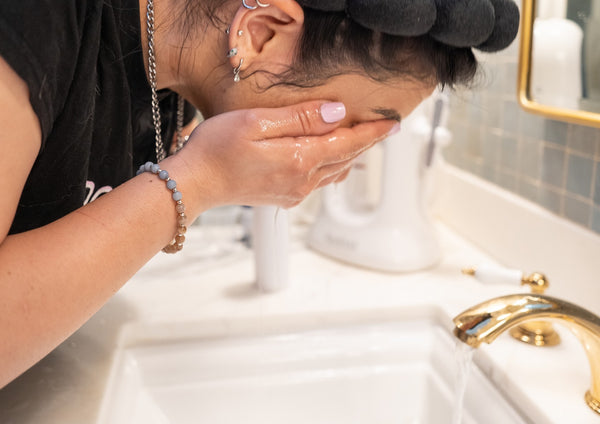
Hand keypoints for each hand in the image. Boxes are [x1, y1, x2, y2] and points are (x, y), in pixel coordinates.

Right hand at [179, 100, 397, 208]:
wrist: (195, 183)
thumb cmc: (217, 150)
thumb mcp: (258, 122)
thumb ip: (300, 118)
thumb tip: (336, 113)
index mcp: (300, 160)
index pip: (348, 143)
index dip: (372, 132)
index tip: (393, 124)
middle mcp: (303, 181)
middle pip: (346, 159)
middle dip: (366, 143)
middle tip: (383, 128)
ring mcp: (294, 191)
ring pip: (335, 171)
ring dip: (350, 155)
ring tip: (362, 139)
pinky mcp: (284, 196)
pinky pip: (319, 181)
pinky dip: (332, 167)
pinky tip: (331, 159)